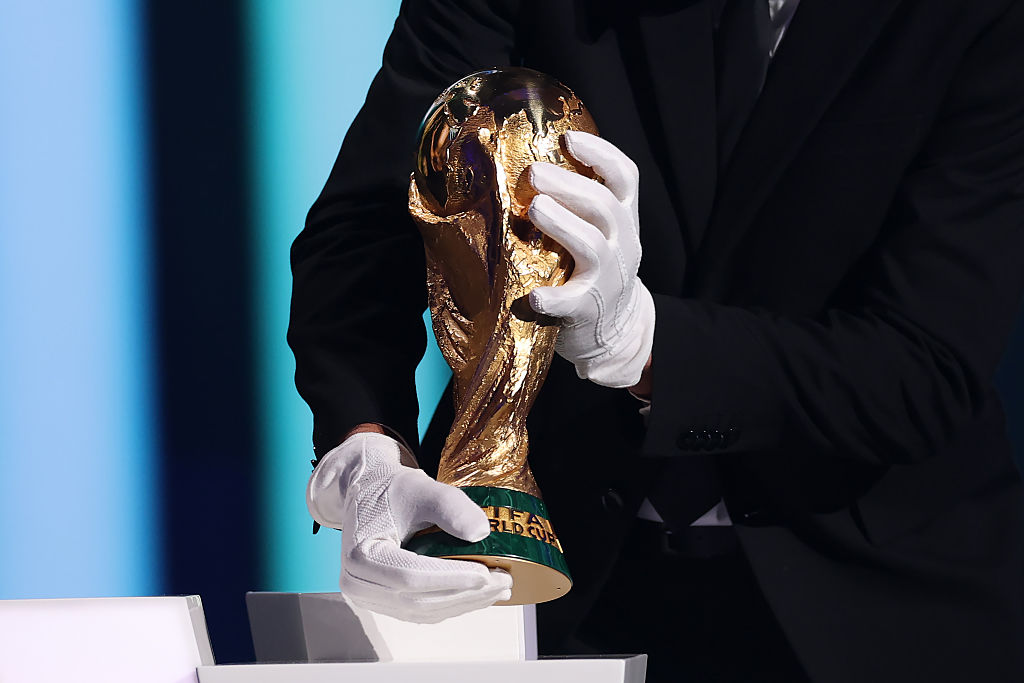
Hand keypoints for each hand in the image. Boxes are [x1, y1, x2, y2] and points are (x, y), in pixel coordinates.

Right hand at [306, 432, 511, 622]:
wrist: (370, 496)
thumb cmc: (391, 491)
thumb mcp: (420, 488)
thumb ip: (449, 505)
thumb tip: (480, 532)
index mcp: (361, 554)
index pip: (410, 576)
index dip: (451, 578)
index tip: (486, 573)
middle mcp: (358, 583)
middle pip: (419, 599)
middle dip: (466, 594)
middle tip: (504, 582)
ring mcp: (370, 598)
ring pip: (423, 610)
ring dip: (464, 603)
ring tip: (499, 589)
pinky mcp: (385, 603)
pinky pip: (422, 610)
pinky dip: (452, 604)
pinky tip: (478, 594)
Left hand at [527, 131, 654, 387]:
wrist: (614, 330)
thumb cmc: (592, 270)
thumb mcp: (598, 232)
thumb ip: (576, 204)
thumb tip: (524, 165)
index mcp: (622, 220)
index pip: (624, 178)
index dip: (600, 154)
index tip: (568, 138)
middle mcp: (622, 244)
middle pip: (603, 206)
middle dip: (568, 184)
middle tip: (532, 173)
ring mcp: (608, 278)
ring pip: (592, 245)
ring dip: (562, 224)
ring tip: (535, 209)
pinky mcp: (588, 310)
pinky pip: (573, 302)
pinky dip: (553, 299)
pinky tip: (534, 297)